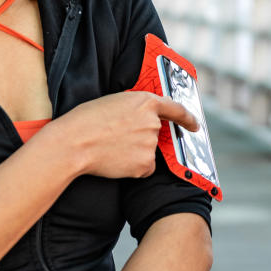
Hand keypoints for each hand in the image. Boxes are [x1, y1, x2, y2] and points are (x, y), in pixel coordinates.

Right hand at [55, 91, 198, 178]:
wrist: (74, 143)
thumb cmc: (86, 121)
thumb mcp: (114, 102)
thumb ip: (135, 108)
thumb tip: (144, 118)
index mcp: (145, 101)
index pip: (175, 109)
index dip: (188, 118)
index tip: (195, 125)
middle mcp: (153, 122)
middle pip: (155, 134)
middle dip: (140, 138)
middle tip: (116, 138)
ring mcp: (151, 144)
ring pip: (148, 152)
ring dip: (134, 153)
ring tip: (111, 148)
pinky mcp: (146, 164)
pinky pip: (144, 168)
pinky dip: (133, 168)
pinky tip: (116, 161)